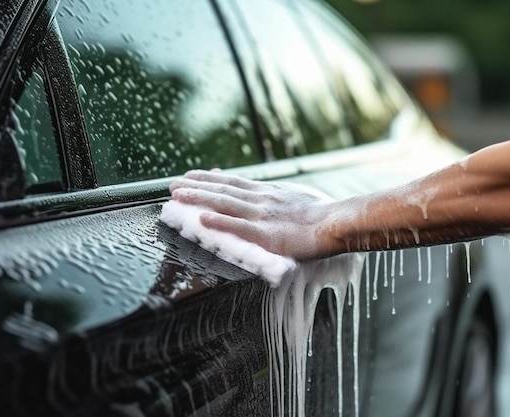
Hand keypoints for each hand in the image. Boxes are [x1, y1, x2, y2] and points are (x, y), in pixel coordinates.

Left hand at [169, 170, 338, 259]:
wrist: (337, 222)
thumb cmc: (320, 213)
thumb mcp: (293, 195)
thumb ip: (272, 195)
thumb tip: (254, 190)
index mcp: (267, 192)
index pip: (232, 182)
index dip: (209, 178)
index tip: (190, 176)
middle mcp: (261, 200)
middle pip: (222, 189)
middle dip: (195, 186)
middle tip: (173, 184)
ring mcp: (262, 217)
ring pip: (225, 204)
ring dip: (199, 198)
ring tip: (178, 195)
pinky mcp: (267, 235)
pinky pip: (239, 227)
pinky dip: (219, 221)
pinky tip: (202, 218)